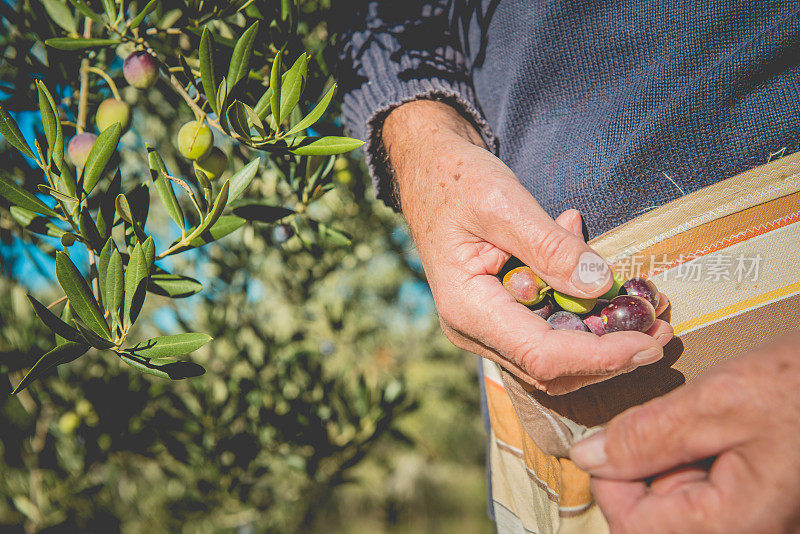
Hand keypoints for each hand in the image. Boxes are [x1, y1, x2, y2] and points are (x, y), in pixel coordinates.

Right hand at [383, 100, 671, 393]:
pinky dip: (583, 318)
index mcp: (467, 309)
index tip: (650, 341)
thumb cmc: (455, 181)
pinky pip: (548, 331)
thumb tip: (600, 287)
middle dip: (610, 357)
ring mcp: (486, 327)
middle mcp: (474, 330)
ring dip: (603, 343)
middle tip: (663, 331)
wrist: (428, 171)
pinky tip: (600, 282)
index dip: (600, 356)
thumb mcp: (503, 204)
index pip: (542, 354)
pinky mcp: (500, 316)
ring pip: (553, 359)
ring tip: (646, 312)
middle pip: (551, 369)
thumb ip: (549, 247)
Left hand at [570, 331, 799, 532]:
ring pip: (679, 501)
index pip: (635, 527)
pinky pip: (706, 489)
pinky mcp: (758, 500)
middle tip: (676, 421)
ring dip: (673, 459)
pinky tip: (719, 430)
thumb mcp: (718, 401)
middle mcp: (748, 530)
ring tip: (707, 420)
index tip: (609, 441)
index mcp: (737, 524)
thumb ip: (647, 434)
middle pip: (656, 518)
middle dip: (647, 467)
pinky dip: (696, 456)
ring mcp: (755, 517)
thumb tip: (590, 457)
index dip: (610, 481)